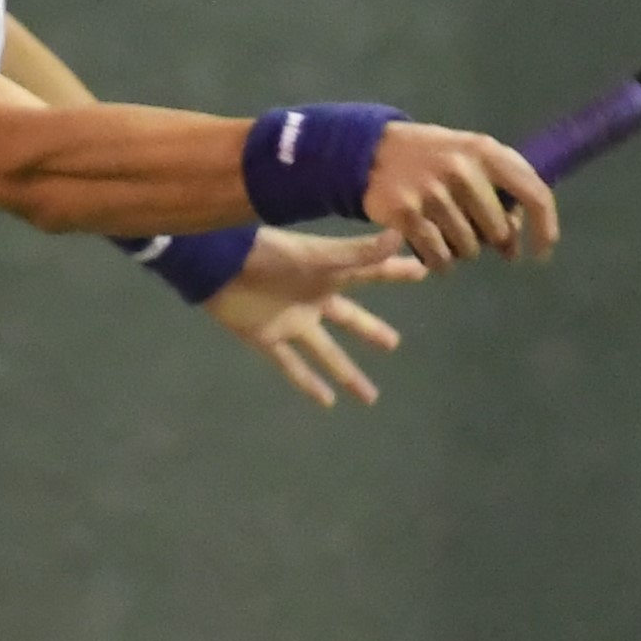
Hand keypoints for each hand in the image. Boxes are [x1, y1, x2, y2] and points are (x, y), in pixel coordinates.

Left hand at [206, 229, 422, 407]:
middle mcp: (314, 301)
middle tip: (394, 345)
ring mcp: (292, 322)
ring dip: (347, 374)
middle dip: (372, 331)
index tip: (422, 271)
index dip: (395, 272)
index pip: (370, 273)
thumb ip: (357, 252)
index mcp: (328, 276)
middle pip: (350, 320)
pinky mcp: (267, 339)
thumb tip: (398, 236)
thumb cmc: (269, 255)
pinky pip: (291, 366)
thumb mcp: (318, 255)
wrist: (218, 264)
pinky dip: (308, 384)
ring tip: (370, 397)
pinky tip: (326, 403)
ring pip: (326, 353)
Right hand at [363, 124, 559, 272]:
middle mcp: (463, 170)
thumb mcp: (470, 157)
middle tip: (468, 227)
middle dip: (488, 240)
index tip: (543, 252)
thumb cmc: (432, 159)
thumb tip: (515, 242)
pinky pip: (439, 258)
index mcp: (486, 151)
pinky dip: (439, 262)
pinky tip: (431, 248)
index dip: (545, 228)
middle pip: (498, 232)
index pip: (534, 193)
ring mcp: (433, 192)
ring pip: (468, 249)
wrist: (370, 151)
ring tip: (443, 229)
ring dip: (459, 250)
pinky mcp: (406, 213)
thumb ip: (499, 189)